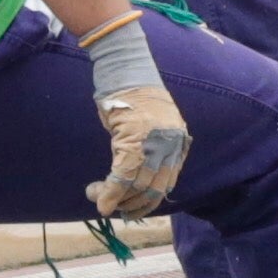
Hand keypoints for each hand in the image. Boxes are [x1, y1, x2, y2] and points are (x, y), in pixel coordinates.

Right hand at [80, 15, 189, 216]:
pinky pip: (122, 176)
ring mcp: (154, 144)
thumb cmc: (133, 93)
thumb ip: (152, 148)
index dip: (148, 201)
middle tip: (114, 209)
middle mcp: (170, 145)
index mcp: (178, 141)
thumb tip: (138, 176)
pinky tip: (98, 199)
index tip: (132, 207)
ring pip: (136, 186)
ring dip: (116, 199)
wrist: (125, 68)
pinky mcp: (133, 141)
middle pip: (153, 189)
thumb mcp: (151, 123)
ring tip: (98, 199)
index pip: (167, 183)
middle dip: (132, 205)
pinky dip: (109, 192)